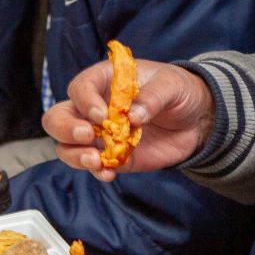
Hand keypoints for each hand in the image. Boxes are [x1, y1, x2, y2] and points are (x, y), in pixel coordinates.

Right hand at [42, 56, 214, 181]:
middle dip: (65, 128)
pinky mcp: (112, 156)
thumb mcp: (171, 85)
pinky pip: (93, 166)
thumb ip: (152, 97)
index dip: (85, 100)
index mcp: (105, 81)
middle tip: (86, 135)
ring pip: (67, 146)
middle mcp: (94, 108)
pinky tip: (109, 174)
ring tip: (96, 161)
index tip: (102, 114)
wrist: (196, 119)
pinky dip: (96, 172)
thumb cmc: (178, 90)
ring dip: (75, 155)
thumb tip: (133, 116)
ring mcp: (100, 134)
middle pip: (58, 117)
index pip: (80, 87)